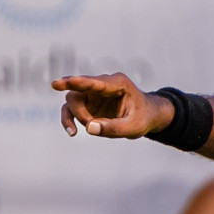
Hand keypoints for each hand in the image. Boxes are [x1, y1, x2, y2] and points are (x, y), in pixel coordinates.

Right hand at [54, 73, 173, 138]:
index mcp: (118, 84)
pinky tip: (72, 132)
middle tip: (91, 126)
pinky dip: (68, 120)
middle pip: (78, 92)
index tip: (67, 81)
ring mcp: (93, 92)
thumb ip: (114, 128)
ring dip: (74, 116)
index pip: (96, 83)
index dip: (80, 82)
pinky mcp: (87, 102)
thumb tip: (89, 128)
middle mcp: (102, 84)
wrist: (146, 116)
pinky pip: (70, 108)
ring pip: (72, 100)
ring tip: (75, 132)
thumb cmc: (142, 118)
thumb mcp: (134, 127)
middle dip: (80, 112)